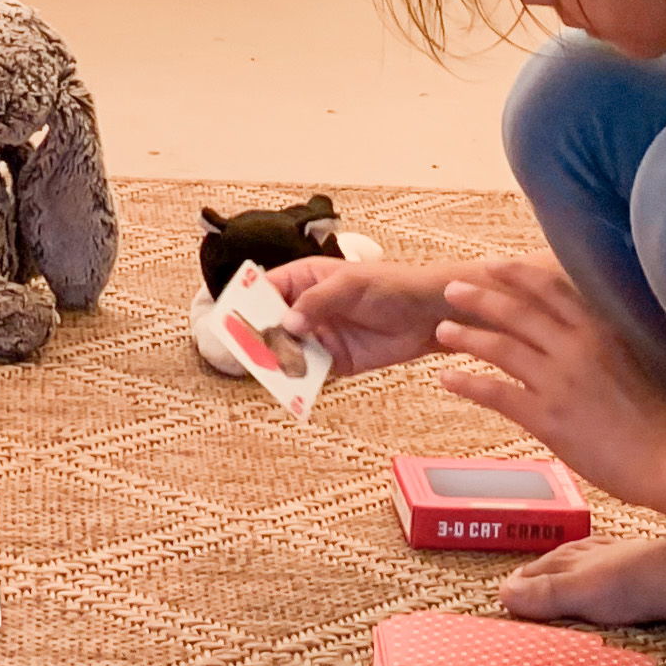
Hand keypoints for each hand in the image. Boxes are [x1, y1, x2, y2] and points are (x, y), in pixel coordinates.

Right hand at [270, 251, 524, 375]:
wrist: (431, 314)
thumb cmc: (392, 285)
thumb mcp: (351, 284)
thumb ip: (317, 302)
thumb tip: (286, 323)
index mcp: (306, 280)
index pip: (267, 289)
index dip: (249, 303)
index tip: (234, 319)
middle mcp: (308, 308)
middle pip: (272, 324)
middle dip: (259, 337)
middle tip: (245, 351)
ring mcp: (320, 336)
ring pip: (287, 350)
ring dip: (277, 361)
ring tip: (265, 371)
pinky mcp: (336, 362)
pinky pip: (309, 372)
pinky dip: (298, 379)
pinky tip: (290, 385)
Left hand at [431, 257, 665, 502]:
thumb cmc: (655, 417)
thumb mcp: (627, 362)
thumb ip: (596, 343)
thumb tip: (569, 332)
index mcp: (599, 330)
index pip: (550, 288)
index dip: (516, 274)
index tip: (490, 264)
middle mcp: (577, 347)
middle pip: (517, 312)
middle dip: (479, 297)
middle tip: (451, 290)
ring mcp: (560, 381)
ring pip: (501, 347)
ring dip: (466, 337)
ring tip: (441, 331)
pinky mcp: (547, 417)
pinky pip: (496, 393)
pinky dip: (466, 383)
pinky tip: (445, 379)